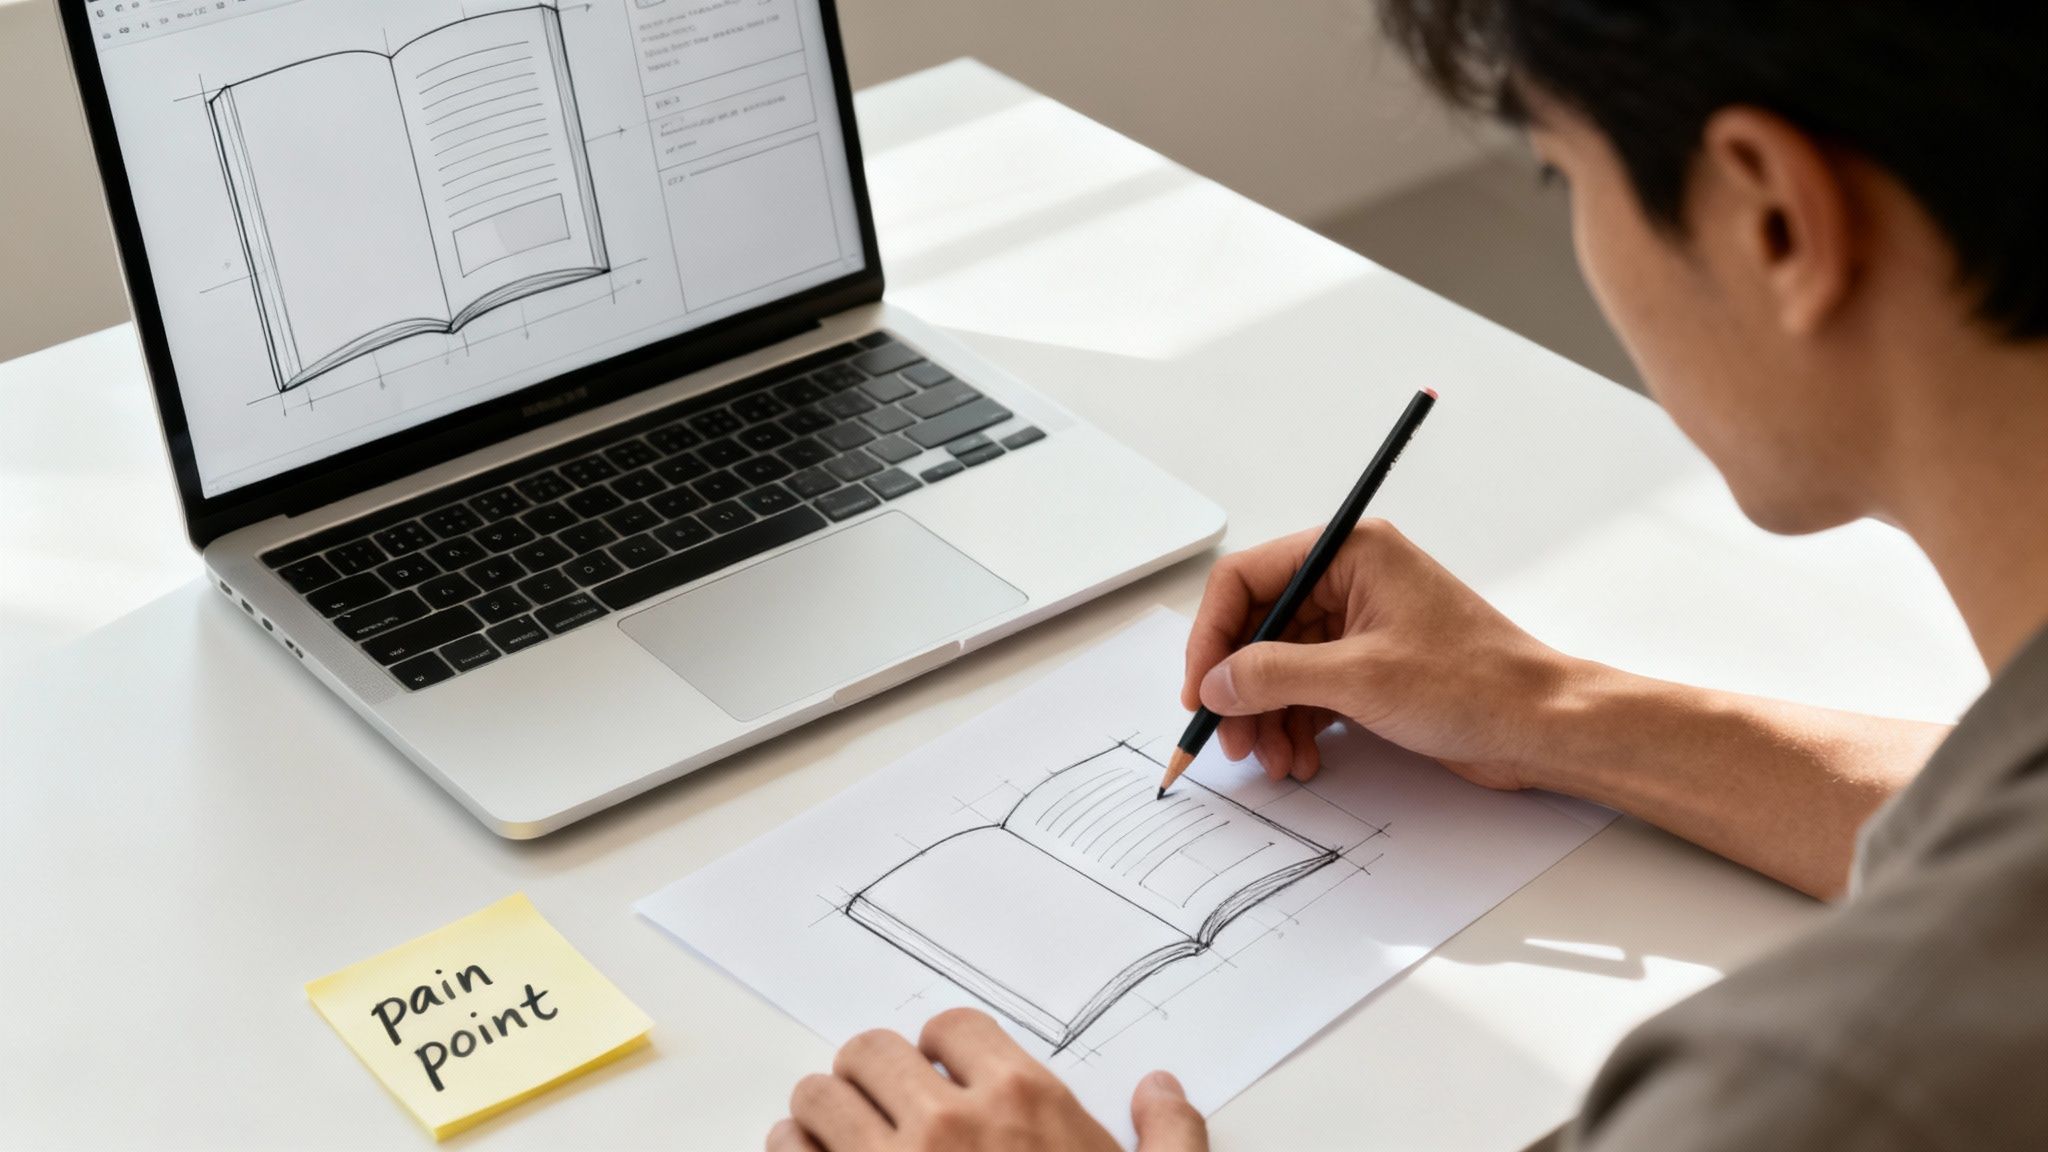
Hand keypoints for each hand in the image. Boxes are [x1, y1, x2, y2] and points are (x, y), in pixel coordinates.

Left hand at [770, 1008, 1206, 1151]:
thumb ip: (1171, 1139)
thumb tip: (1161, 1088)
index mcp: (1023, 1103)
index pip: (951, 1027)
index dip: (944, 1048)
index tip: (944, 1074)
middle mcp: (945, 1126)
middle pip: (870, 1051)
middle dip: (873, 1073)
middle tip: (884, 1104)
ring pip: (816, 1098)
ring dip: (823, 1112)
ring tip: (843, 1137)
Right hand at [1182, 520, 1577, 788]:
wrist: (1544, 727)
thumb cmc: (1477, 685)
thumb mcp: (1360, 679)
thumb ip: (1274, 675)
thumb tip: (1214, 682)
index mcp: (1351, 553)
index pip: (1246, 579)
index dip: (1212, 637)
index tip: (1200, 691)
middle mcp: (1351, 580)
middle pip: (1259, 628)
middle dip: (1239, 688)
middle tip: (1230, 740)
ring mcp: (1361, 624)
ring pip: (1280, 665)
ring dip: (1266, 716)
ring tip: (1273, 761)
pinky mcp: (1371, 665)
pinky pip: (1309, 689)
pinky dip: (1296, 724)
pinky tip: (1301, 758)